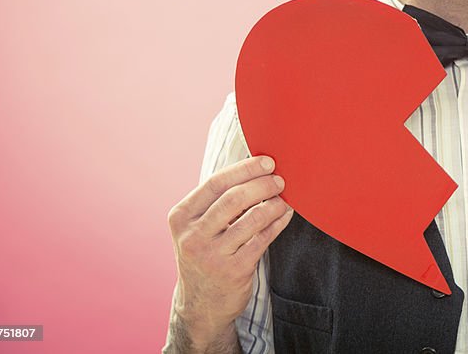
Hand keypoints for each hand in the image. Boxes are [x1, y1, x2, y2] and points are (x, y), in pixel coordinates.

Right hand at [168, 155, 293, 346]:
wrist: (200, 305)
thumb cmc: (205, 254)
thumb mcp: (197, 228)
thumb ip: (216, 201)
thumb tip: (255, 169)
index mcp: (181, 217)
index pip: (216, 183)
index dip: (245, 169)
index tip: (267, 162)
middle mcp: (192, 236)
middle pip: (235, 198)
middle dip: (263, 184)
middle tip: (280, 180)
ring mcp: (211, 255)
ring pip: (252, 218)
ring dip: (274, 204)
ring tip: (284, 198)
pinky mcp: (232, 271)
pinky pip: (263, 238)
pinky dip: (278, 223)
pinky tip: (286, 215)